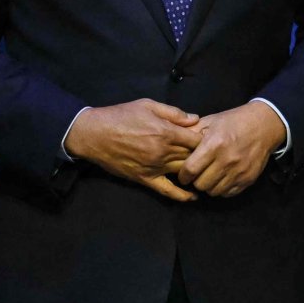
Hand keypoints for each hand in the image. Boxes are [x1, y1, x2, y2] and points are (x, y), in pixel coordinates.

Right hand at [66, 99, 204, 202]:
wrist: (94, 134)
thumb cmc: (121, 115)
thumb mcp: (148, 105)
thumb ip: (174, 113)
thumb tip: (195, 119)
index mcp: (166, 132)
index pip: (197, 139)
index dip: (205, 138)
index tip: (207, 138)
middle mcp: (163, 152)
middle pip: (192, 156)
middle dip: (202, 154)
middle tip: (209, 154)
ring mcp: (154, 167)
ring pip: (183, 171)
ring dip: (194, 171)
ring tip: (205, 171)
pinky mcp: (144, 178)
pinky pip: (166, 190)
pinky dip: (181, 195)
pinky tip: (192, 197)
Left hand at [179, 103, 286, 197]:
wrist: (265, 124)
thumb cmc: (234, 122)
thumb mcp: (211, 121)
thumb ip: (191, 133)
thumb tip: (172, 143)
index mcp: (214, 144)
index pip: (190, 170)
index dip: (183, 175)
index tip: (184, 173)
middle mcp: (227, 160)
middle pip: (200, 184)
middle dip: (196, 180)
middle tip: (199, 174)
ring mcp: (239, 171)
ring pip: (213, 191)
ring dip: (209, 185)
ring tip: (211, 175)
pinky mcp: (248, 178)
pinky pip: (228, 193)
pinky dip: (223, 188)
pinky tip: (223, 177)